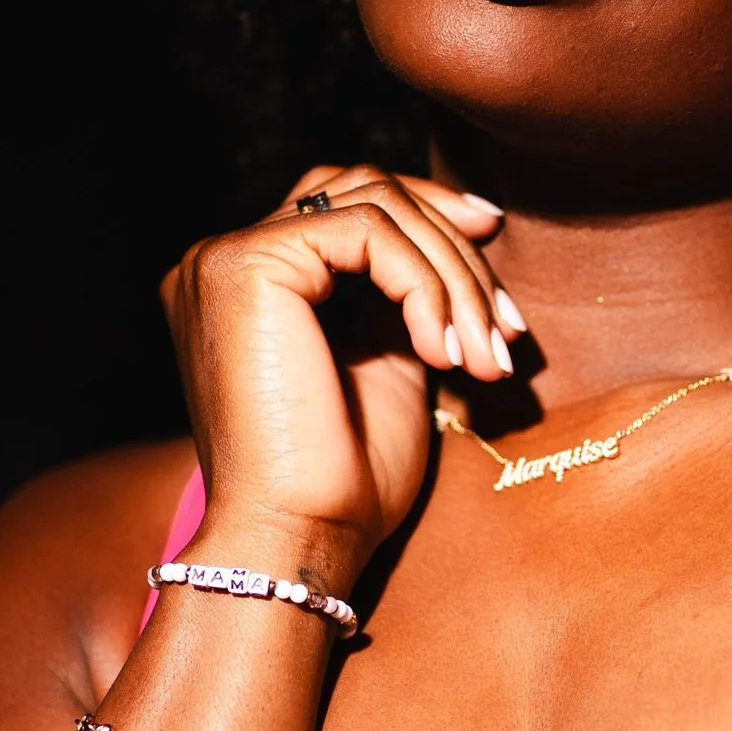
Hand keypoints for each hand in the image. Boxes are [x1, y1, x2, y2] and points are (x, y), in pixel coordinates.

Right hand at [158, 165, 523, 585]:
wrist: (300, 540)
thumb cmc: (347, 478)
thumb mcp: (390, 362)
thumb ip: (405, 294)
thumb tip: (468, 227)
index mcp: (251, 284)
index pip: (349, 204)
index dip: (433, 220)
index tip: (498, 257)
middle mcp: (223, 260)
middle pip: (366, 190)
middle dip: (455, 250)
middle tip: (508, 331)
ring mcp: (225, 258)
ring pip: (375, 204)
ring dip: (452, 277)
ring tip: (486, 357)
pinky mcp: (243, 265)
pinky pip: (367, 231)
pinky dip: (423, 285)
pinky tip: (442, 353)